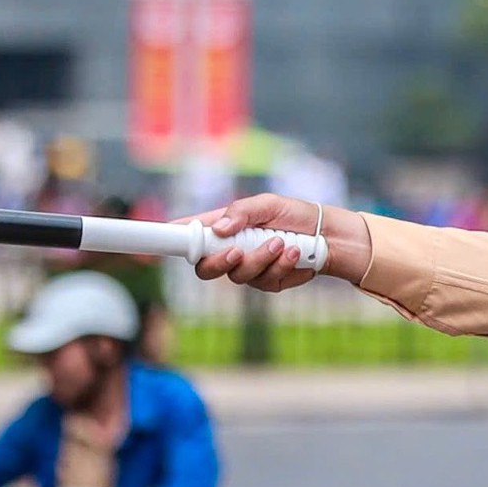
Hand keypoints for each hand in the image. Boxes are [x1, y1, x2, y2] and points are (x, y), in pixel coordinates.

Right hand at [187, 194, 373, 288]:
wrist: (330, 235)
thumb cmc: (295, 213)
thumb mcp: (269, 203)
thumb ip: (242, 212)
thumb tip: (218, 228)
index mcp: (224, 227)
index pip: (190, 235)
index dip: (169, 239)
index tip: (157, 238)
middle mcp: (231, 250)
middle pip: (204, 268)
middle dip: (219, 262)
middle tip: (237, 251)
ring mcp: (249, 269)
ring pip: (239, 276)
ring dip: (261, 258)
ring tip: (283, 243)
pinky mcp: (268, 283)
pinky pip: (266, 281)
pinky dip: (281, 266)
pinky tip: (295, 252)